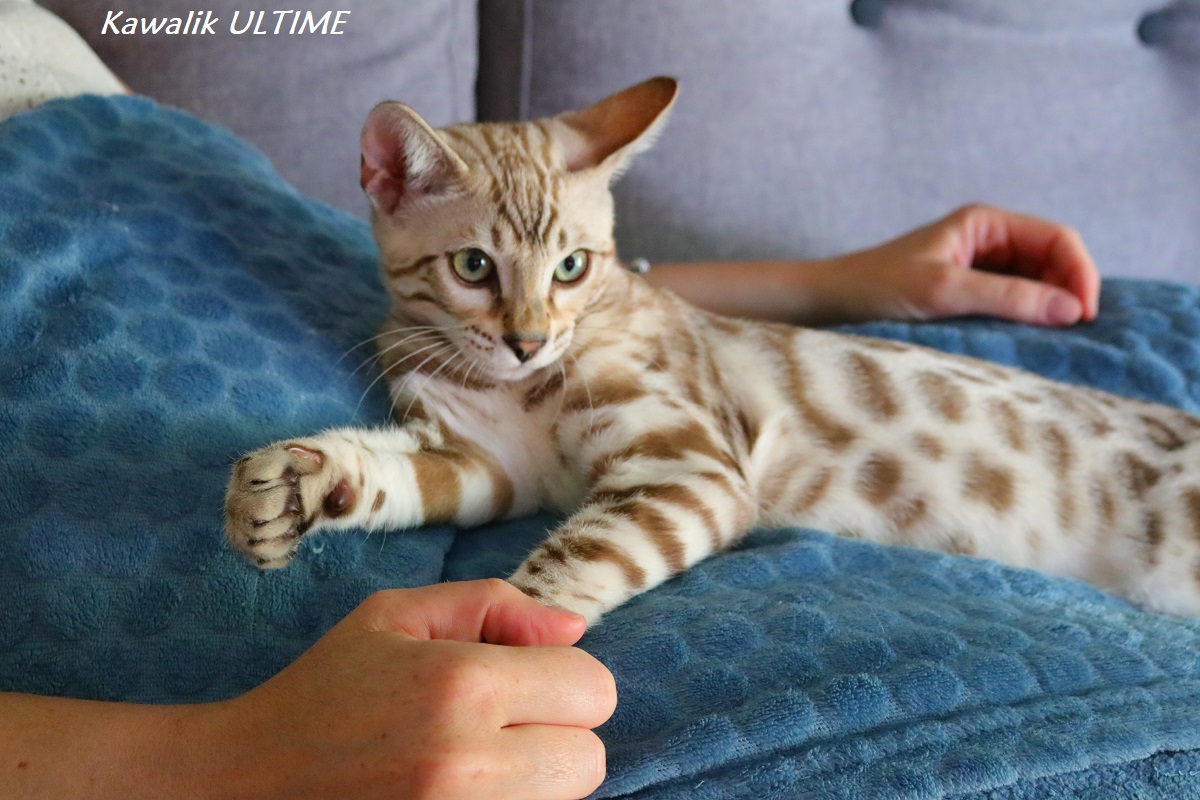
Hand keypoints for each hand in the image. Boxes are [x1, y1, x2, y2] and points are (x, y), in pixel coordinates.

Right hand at [194, 580, 614, 799]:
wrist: (244, 785)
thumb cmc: (323, 692)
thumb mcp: (396, 617)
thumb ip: (493, 606)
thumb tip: (574, 629)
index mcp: (461, 685)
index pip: (593, 688)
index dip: (563, 679)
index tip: (521, 683)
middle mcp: (469, 764)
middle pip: (590, 758)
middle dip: (556, 735)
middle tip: (495, 729)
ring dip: (536, 779)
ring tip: (471, 763)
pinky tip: (463, 791)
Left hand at [825, 204, 1099, 325]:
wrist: (824, 306)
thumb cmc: (874, 289)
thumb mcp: (944, 291)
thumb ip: (1007, 297)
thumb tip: (1072, 310)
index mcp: (984, 223)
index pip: (1057, 239)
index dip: (1080, 274)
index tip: (1085, 316)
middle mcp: (985, 241)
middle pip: (1052, 262)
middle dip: (1068, 293)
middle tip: (1076, 336)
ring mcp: (976, 269)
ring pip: (1034, 287)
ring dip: (1047, 311)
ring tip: (1055, 343)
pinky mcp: (964, 297)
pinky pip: (1010, 306)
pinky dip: (1024, 323)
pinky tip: (1027, 344)